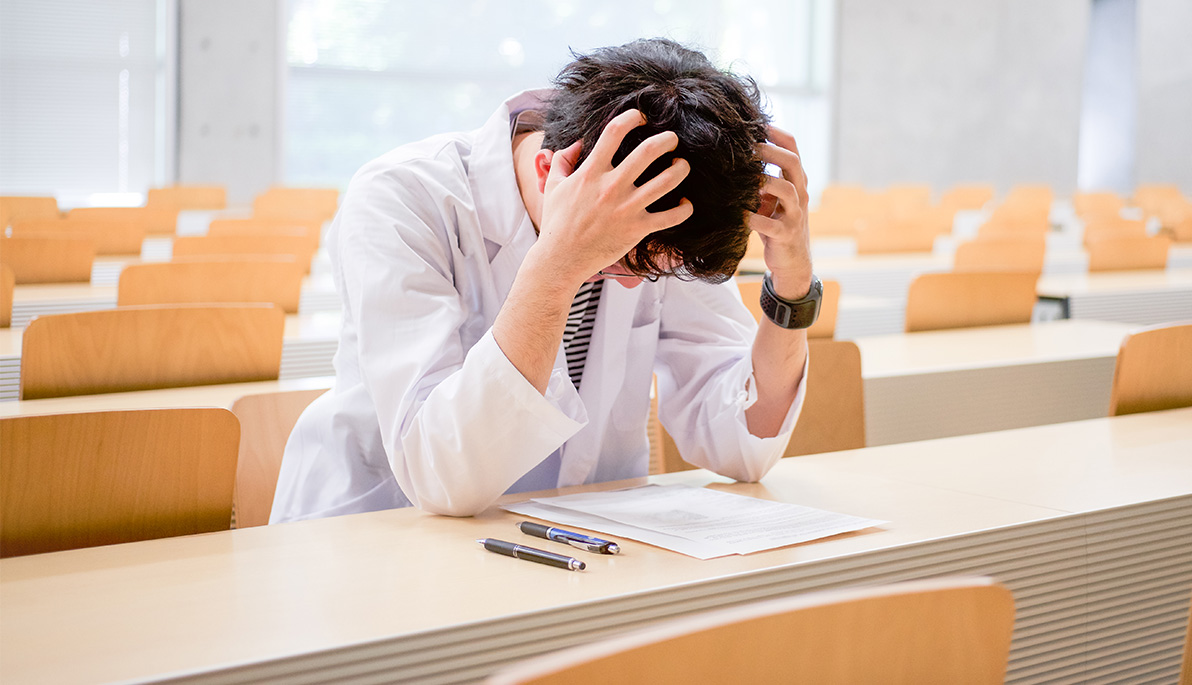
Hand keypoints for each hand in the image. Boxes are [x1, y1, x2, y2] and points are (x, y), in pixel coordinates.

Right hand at [531, 109, 692, 286]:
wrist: (560, 259)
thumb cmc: (557, 223)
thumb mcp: (554, 187)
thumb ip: (564, 161)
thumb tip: (577, 144)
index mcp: (591, 172)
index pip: (614, 132)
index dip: (632, 117)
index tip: (641, 118)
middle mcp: (612, 186)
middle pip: (649, 151)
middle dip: (667, 139)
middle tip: (672, 139)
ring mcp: (627, 208)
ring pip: (668, 180)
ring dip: (681, 168)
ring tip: (682, 165)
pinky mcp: (638, 229)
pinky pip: (672, 217)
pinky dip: (685, 209)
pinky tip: (685, 204)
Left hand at [752, 126, 812, 298]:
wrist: (791, 261)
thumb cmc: (774, 224)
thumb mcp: (769, 198)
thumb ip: (758, 178)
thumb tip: (731, 154)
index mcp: (795, 180)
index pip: (792, 147)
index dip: (775, 133)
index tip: (755, 123)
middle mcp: (799, 193)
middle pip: (792, 162)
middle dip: (769, 150)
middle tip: (746, 145)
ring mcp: (795, 214)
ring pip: (786, 189)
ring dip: (763, 180)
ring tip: (743, 177)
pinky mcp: (786, 234)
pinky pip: (770, 223)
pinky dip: (752, 218)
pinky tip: (737, 214)